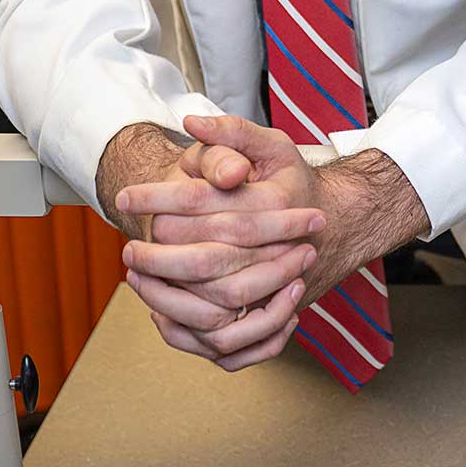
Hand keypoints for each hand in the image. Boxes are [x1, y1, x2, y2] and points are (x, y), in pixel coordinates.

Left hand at [117, 116, 429, 369]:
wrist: (339, 224)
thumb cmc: (294, 184)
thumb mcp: (272, 146)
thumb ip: (232, 134)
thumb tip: (193, 124)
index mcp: (274, 203)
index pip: (204, 202)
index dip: (158, 197)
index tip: (126, 196)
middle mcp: (279, 250)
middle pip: (207, 260)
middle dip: (158, 256)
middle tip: (128, 248)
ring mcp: (279, 289)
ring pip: (215, 308)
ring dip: (168, 296)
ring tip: (138, 279)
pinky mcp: (272, 317)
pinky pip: (229, 342)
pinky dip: (194, 333)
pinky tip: (163, 312)